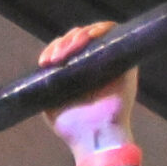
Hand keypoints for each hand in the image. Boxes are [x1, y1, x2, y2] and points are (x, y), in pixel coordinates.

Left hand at [41, 22, 134, 154]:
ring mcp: (110, 59)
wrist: (94, 136)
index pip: (66, 49)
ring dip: (77, 37)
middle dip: (63, 43)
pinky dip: (101, 29)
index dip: (55, 49)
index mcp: (77, 73)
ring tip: (66, 52)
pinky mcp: (125, 58)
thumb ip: (48, 85)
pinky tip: (88, 38)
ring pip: (93, 32)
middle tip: (55, 59)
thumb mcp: (51, 104)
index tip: (45, 62)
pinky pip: (115, 32)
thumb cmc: (72, 126)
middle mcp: (94, 64)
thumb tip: (42, 67)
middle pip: (78, 38)